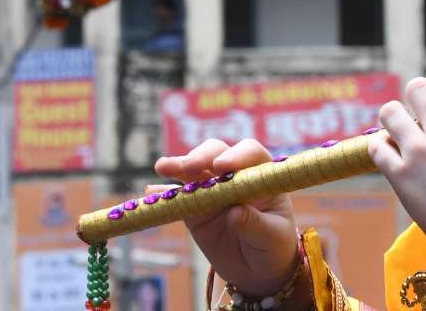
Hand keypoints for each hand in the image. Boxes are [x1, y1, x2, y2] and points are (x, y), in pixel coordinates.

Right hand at [154, 139, 299, 297]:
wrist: (258, 270)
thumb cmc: (274, 247)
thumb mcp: (272, 237)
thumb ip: (255, 224)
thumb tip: (235, 213)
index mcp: (261, 176)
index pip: (250, 154)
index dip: (236, 155)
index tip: (222, 167)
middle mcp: (235, 176)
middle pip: (217, 154)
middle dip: (202, 156)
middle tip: (189, 167)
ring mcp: (212, 190)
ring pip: (194, 170)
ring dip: (179, 166)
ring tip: (163, 167)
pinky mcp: (194, 208)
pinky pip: (177, 198)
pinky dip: (164, 195)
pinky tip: (151, 193)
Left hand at [368, 69, 425, 252]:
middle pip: (417, 86)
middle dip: (418, 101)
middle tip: (421, 121)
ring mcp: (420, 151)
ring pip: (390, 111)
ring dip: (394, 122)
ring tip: (402, 136)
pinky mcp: (399, 174)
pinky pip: (376, 145)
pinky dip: (382, 149)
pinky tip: (394, 157)